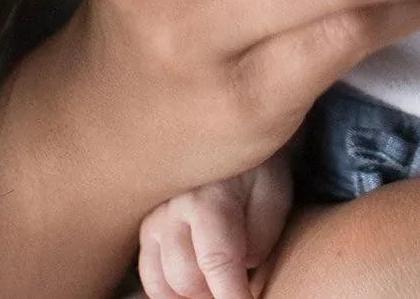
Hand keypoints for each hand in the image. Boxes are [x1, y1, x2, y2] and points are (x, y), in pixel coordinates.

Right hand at [138, 154, 291, 298]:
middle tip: (240, 282)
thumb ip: (263, 233)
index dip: (232, 295)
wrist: (230, 136)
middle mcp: (171, 211)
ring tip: (220, 275)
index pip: (216, 261)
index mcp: (208, 197)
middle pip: (186, 281)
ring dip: (195, 291)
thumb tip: (244, 267)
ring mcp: (153, 222)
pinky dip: (174, 289)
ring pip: (164, 286)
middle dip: (216, 292)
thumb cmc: (257, 169)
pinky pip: (152, 280)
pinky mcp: (145, 232)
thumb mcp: (274, 192)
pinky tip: (198, 276)